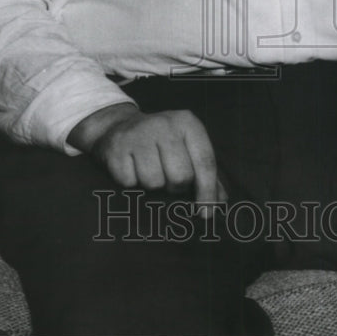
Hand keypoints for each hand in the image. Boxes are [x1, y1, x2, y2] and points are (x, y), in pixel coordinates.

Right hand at [68, 104, 226, 216]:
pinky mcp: (116, 148)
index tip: (207, 213)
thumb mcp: (186, 147)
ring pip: (154, 182)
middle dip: (176, 186)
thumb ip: (206, 172)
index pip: (205, 162)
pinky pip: (129, 183)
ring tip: (148, 171)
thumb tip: (220, 200)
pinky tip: (131, 168)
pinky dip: (131, 183)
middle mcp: (164, 124)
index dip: (208, 191)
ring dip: (152, 185)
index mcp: (187, 123)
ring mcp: (138, 134)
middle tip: (168, 179)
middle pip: (181, 176)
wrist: (119, 127)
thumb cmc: (161, 143)